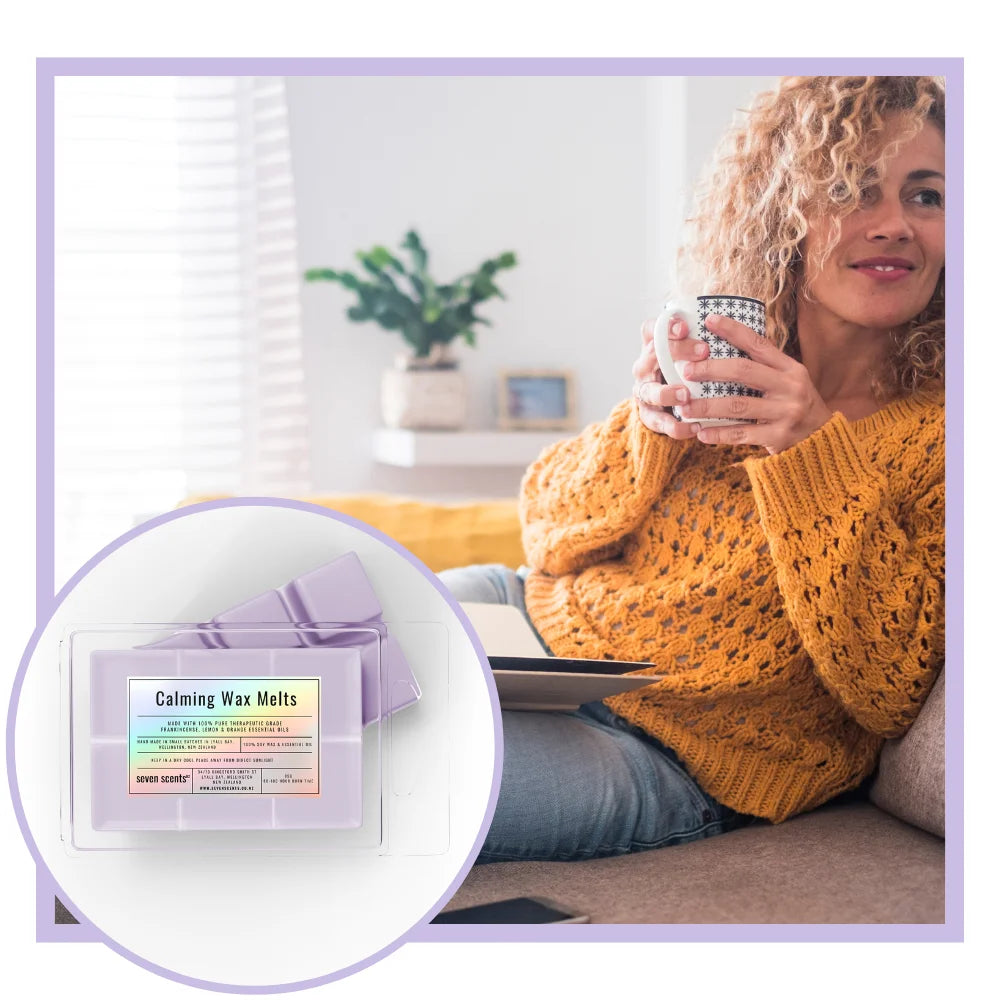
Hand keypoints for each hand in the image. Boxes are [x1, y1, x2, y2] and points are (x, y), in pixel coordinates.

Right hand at [632, 314, 711, 440]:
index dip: (666, 326)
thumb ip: (707, 340)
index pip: (652, 329)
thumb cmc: (691, 371)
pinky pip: (658, 422)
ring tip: (686, 395)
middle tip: (703, 351)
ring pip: (649, 391)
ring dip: (667, 393)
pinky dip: (675, 427)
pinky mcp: (649, 416)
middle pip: (652, 354)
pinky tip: (694, 427)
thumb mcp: (695, 354)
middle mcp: (645, 367)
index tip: (686, 326)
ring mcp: (645, 392)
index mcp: (654, 347)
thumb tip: (742, 319)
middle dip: (676, 351)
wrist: (670, 406)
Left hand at [675, 313, 833, 453]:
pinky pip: (741, 434)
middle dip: (711, 369)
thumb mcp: (788, 380)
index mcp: (790, 368)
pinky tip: (701, 433)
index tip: (709, 320)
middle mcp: (790, 387)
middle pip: (744, 371)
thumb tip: (723, 346)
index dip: (733, 330)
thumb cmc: (794, 404)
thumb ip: (763, 366)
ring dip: (707, 406)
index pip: (758, 344)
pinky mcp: (778, 436)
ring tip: (684, 408)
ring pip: (737, 405)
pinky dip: (719, 433)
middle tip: (686, 371)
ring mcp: (785, 412)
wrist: (822, 438)